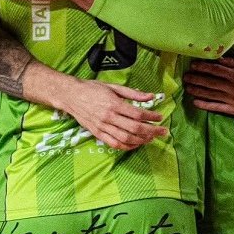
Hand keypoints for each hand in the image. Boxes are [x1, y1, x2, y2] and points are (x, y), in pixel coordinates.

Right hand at [50, 75, 166, 150]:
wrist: (71, 96)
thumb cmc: (92, 89)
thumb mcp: (113, 87)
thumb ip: (133, 93)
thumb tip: (151, 96)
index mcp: (113, 104)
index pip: (137, 114)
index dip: (151, 117)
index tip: (160, 117)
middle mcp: (108, 117)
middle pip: (135, 128)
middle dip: (152, 131)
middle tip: (163, 131)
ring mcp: (102, 127)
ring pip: (126, 139)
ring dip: (142, 140)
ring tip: (151, 138)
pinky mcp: (97, 134)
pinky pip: (114, 144)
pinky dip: (127, 147)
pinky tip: (136, 144)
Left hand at [184, 57, 233, 117]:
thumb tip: (219, 59)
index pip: (216, 70)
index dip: (203, 67)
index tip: (193, 65)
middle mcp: (233, 88)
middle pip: (210, 82)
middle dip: (196, 79)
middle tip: (185, 76)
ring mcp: (232, 99)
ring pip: (210, 95)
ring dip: (197, 91)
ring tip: (187, 87)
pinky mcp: (232, 110)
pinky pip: (216, 107)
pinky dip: (205, 105)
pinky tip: (195, 102)